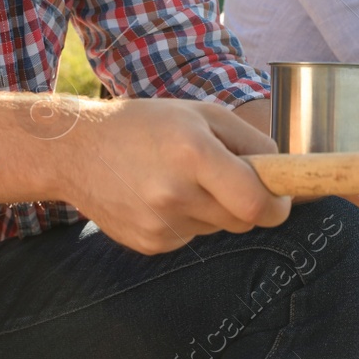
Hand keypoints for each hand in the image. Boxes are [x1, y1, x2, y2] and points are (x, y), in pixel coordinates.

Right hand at [69, 97, 291, 254]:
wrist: (77, 150)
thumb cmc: (145, 125)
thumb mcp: (202, 114)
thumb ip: (251, 141)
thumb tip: (281, 172)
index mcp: (193, 154)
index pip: (255, 203)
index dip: (277, 205)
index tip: (279, 197)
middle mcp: (176, 194)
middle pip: (242, 220)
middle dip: (247, 203)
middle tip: (227, 178)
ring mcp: (160, 225)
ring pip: (217, 229)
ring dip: (214, 209)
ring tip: (181, 179)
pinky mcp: (149, 245)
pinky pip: (191, 238)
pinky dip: (188, 220)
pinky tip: (160, 195)